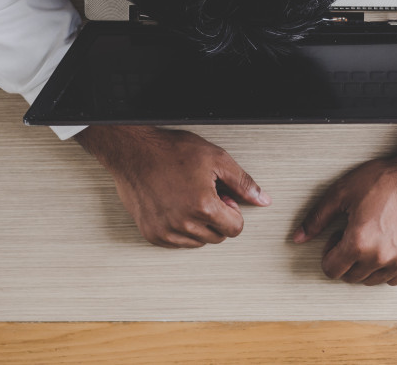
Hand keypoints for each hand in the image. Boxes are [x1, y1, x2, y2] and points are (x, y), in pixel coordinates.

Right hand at [76, 125, 269, 247]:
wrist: (134, 152)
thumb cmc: (171, 151)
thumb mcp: (216, 159)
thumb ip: (243, 183)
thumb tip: (262, 200)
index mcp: (203, 206)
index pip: (235, 229)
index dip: (232, 212)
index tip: (222, 197)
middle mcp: (183, 224)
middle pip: (217, 237)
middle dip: (217, 219)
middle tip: (205, 194)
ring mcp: (165, 231)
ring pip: (198, 242)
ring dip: (199, 225)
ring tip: (189, 199)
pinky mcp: (151, 234)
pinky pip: (177, 243)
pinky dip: (181, 230)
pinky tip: (175, 207)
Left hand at [293, 138, 396, 285]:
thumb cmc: (385, 180)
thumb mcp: (342, 193)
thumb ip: (317, 218)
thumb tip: (298, 237)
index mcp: (358, 242)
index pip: (331, 270)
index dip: (329, 253)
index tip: (337, 237)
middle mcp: (379, 258)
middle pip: (350, 277)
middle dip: (346, 258)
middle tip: (354, 233)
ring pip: (371, 280)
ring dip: (365, 264)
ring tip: (371, 237)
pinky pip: (393, 279)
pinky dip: (386, 268)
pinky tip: (386, 245)